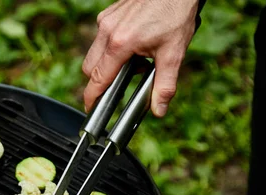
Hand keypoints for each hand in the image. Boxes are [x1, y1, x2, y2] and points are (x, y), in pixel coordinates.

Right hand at [82, 0, 199, 116]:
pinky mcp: (108, 14)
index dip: (91, 97)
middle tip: (124, 82)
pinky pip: (101, 38)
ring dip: (108, 64)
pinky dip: (112, 48)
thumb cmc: (175, 12)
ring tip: (135, 61)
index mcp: (120, 44)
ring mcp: (106, 21)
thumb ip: (165, 85)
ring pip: (95, 53)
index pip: (97, 79)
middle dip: (102, 80)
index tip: (91, 108)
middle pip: (90, 68)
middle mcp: (107, 31)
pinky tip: (134, 45)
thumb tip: (159, 110)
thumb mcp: (174, 53)